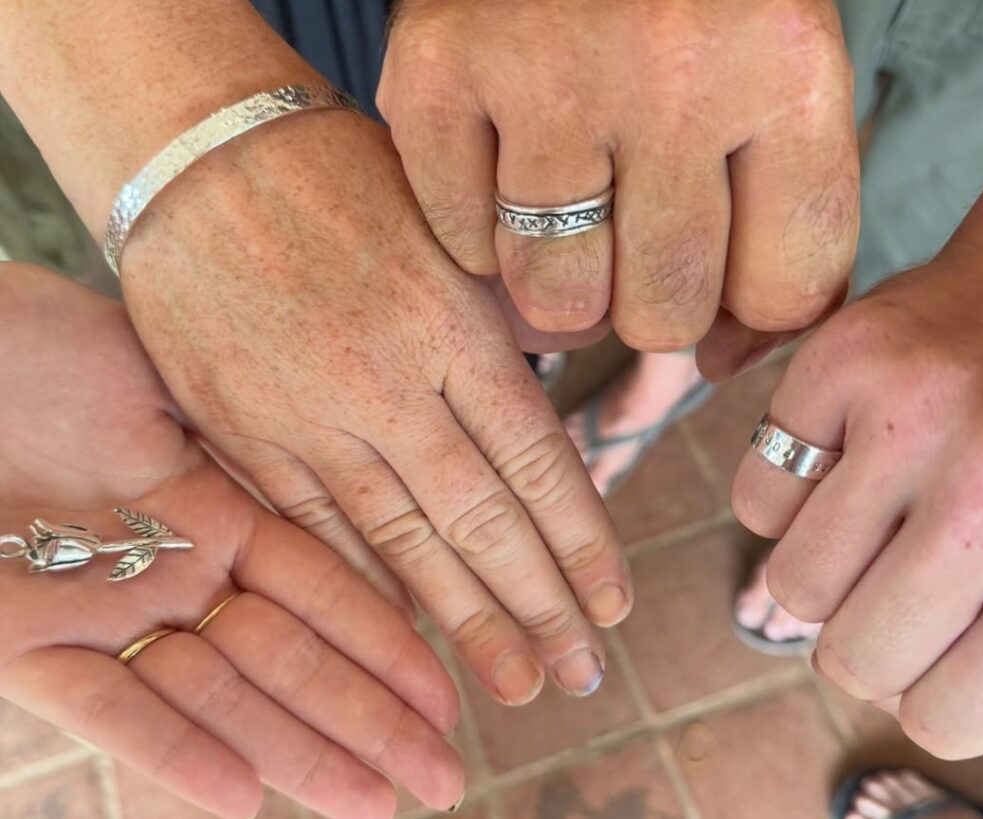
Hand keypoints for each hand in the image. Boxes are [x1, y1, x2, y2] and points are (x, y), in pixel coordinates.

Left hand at [0, 265, 462, 816]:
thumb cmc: (36, 346)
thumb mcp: (163, 373)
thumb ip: (243, 438)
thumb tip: (350, 478)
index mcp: (208, 510)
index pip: (321, 591)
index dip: (384, 646)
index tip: (444, 694)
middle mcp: (170, 573)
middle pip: (286, 661)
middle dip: (367, 721)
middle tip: (440, 780)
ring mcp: (100, 613)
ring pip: (217, 698)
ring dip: (294, 755)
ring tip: (373, 805)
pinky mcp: (17, 640)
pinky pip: (107, 707)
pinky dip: (173, 750)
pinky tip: (242, 799)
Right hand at [118, 110, 629, 703]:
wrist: (201, 158)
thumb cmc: (339, 177)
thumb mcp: (447, 227)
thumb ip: (503, 322)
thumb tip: (559, 391)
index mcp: (448, 325)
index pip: (534, 460)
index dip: (580, 540)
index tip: (613, 602)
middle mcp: (384, 384)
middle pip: (478, 519)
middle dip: (536, 604)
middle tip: (582, 672)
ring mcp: (306, 416)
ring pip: (399, 541)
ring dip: (462, 620)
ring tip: (514, 683)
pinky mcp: (243, 431)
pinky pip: (314, 526)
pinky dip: (364, 585)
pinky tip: (408, 633)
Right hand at [380, 0, 858, 359]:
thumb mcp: (776, 83)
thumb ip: (778, 230)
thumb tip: (723, 362)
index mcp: (783, 67)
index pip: (783, 291)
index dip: (752, 307)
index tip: (727, 275)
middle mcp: (668, 71)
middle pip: (663, 313)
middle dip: (651, 298)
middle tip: (636, 231)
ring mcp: (542, 72)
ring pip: (556, 299)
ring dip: (564, 275)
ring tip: (570, 208)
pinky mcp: (433, 73)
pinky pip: (463, 245)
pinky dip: (481, 229)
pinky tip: (502, 166)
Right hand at [731, 153, 982, 758]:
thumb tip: (907, 709)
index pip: (942, 717)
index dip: (939, 693)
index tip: (954, 649)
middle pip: (854, 659)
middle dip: (875, 638)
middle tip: (913, 589)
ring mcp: (908, 418)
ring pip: (793, 585)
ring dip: (830, 572)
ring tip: (883, 523)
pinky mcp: (842, 359)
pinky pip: (754, 497)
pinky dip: (788, 497)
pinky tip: (847, 466)